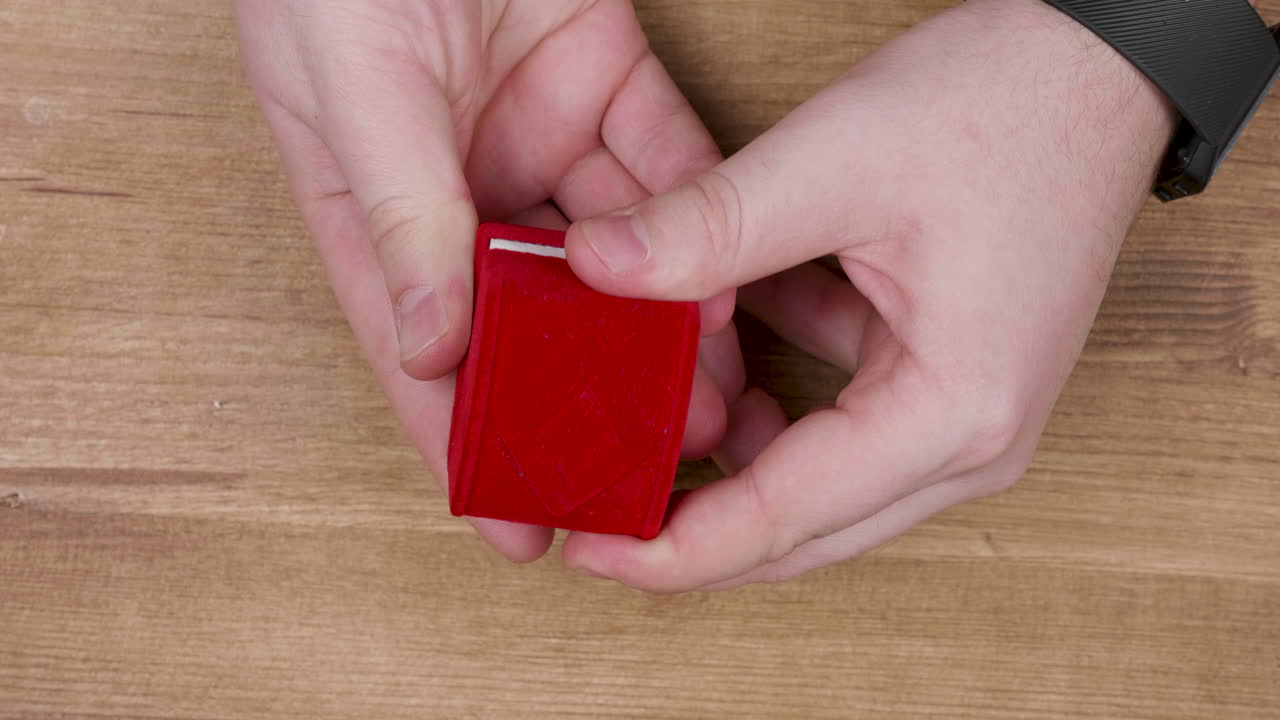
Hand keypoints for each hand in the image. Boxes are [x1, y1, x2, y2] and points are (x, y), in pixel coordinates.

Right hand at [235, 0, 742, 560]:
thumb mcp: (354, 85)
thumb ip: (401, 213)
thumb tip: (434, 344)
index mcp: (379, 204)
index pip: (427, 347)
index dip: (470, 439)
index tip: (516, 524)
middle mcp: (463, 186)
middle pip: (532, 321)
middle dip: (591, 399)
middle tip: (648, 474)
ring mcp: (542, 138)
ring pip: (614, 262)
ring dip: (663, 333)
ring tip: (711, 409)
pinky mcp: (610, 81)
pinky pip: (667, 171)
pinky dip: (701, 231)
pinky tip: (733, 294)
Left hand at [561, 0, 1177, 590]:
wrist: (1096, 65)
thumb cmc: (1005, 105)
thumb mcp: (834, 160)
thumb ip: (707, 226)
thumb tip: (593, 264)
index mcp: (953, 412)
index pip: (783, 519)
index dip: (673, 548)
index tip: (588, 549)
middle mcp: (973, 445)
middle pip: (802, 533)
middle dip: (690, 533)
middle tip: (591, 516)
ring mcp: (968, 423)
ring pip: (817, 491)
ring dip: (728, 471)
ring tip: (638, 445)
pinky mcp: (949, 386)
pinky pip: (840, 433)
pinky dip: (771, 414)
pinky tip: (722, 365)